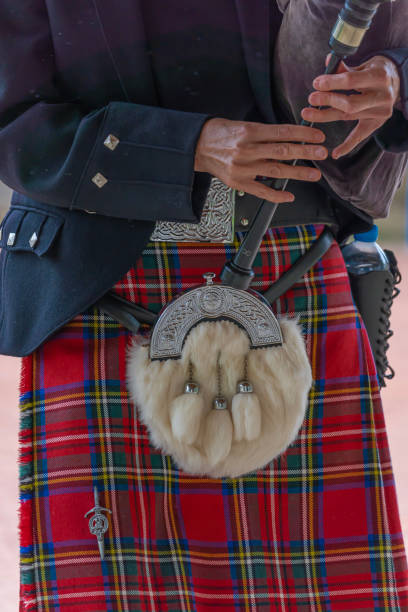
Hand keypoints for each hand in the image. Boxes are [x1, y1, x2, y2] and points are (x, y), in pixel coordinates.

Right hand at [194, 117, 327, 202]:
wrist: (196, 147)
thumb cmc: (220, 133)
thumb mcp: (242, 125)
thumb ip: (264, 133)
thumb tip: (290, 137)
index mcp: (249, 132)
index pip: (282, 132)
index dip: (302, 134)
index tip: (317, 136)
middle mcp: (246, 150)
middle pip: (282, 151)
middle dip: (305, 152)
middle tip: (322, 153)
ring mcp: (242, 168)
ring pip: (275, 170)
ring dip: (297, 173)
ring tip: (314, 174)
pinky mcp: (238, 182)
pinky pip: (260, 190)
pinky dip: (276, 194)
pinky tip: (289, 195)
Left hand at [301, 54, 400, 158]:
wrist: (397, 81)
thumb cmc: (375, 71)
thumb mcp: (364, 64)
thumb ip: (345, 67)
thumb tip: (328, 61)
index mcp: (379, 76)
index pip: (351, 81)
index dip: (331, 82)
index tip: (316, 83)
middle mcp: (382, 96)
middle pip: (350, 103)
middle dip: (328, 100)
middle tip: (311, 98)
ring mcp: (381, 112)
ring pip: (349, 116)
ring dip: (326, 115)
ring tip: (308, 113)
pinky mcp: (377, 123)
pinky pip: (360, 136)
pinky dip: (347, 146)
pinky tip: (335, 153)